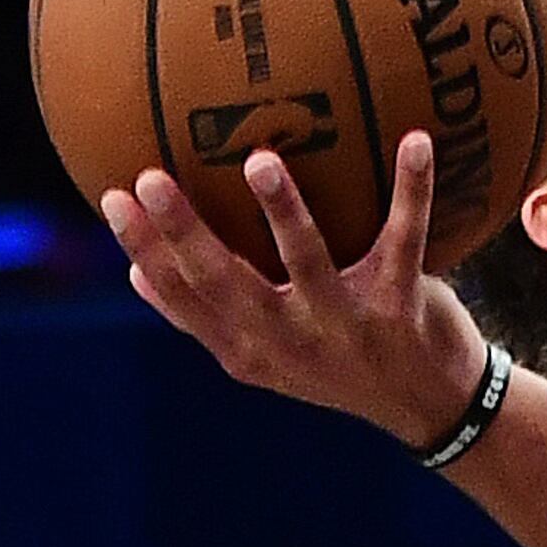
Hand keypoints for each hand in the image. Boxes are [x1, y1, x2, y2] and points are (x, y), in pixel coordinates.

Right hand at [102, 133, 488, 445]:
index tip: (113, 197)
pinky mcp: (402, 310)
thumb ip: (206, 317)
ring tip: (261, 159)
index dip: (142, 250)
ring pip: (307, 261)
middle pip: (224, 283)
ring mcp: (345, 327)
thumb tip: (134, 273)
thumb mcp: (267, 354)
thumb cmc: (338, 362)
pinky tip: (415, 139)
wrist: (433, 407)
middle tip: (151, 177)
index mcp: (247, 349)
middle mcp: (289, 341)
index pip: (180, 298)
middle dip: (184, 232)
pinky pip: (406, 238)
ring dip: (283, 210)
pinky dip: (412, 189)